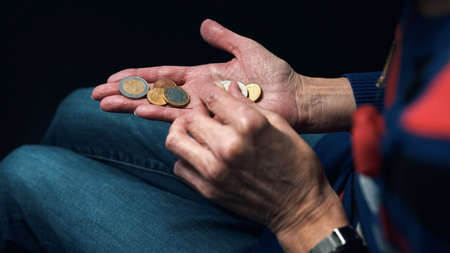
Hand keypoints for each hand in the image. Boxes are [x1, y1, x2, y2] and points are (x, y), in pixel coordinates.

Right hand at [92, 19, 302, 126]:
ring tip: (108, 104)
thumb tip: (204, 24)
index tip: (113, 77)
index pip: (162, 75)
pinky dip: (160, 114)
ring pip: (161, 106)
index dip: (137, 76)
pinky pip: (181, 117)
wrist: (295, 98)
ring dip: (133, 104)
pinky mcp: (213, 119)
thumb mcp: (247, 49)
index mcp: (201, 76)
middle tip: (98, 95)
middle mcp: (197, 94)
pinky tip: (140, 111)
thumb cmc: (276, 75)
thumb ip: (224, 38)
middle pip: (154, 93)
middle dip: (126, 92)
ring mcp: (203, 108)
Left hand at [166, 84, 348, 252]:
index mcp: (249, 125)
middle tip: (203, 114)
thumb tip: (229, 88)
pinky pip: (180, 166)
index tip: (209, 94)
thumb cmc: (296, 162)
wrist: (300, 206)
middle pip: (189, 118)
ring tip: (193, 132)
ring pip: (175, 141)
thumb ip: (250, 105)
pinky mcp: (208, 190)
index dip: (208, 91)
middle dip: (195, 112)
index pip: (212, 97)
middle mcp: (228, 146)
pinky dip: (185, 157)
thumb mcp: (281, 125)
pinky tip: (199, 155)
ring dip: (181, 132)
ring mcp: (215, 170)